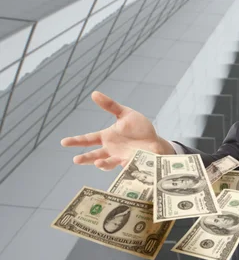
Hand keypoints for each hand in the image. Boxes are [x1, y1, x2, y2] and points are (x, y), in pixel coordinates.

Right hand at [60, 91, 174, 169]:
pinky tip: (122, 163)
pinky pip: (126, 165)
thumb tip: (94, 93)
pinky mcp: (132, 162)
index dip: (76, 141)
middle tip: (76, 159)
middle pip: (94, 155)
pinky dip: (123, 165)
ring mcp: (120, 157)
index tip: (63, 142)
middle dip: (85, 158)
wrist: (153, 141)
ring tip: (98, 163)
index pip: (88, 139)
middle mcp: (110, 149)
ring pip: (107, 163)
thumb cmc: (138, 128)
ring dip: (102, 164)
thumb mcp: (125, 114)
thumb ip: (110, 106)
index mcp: (106, 137)